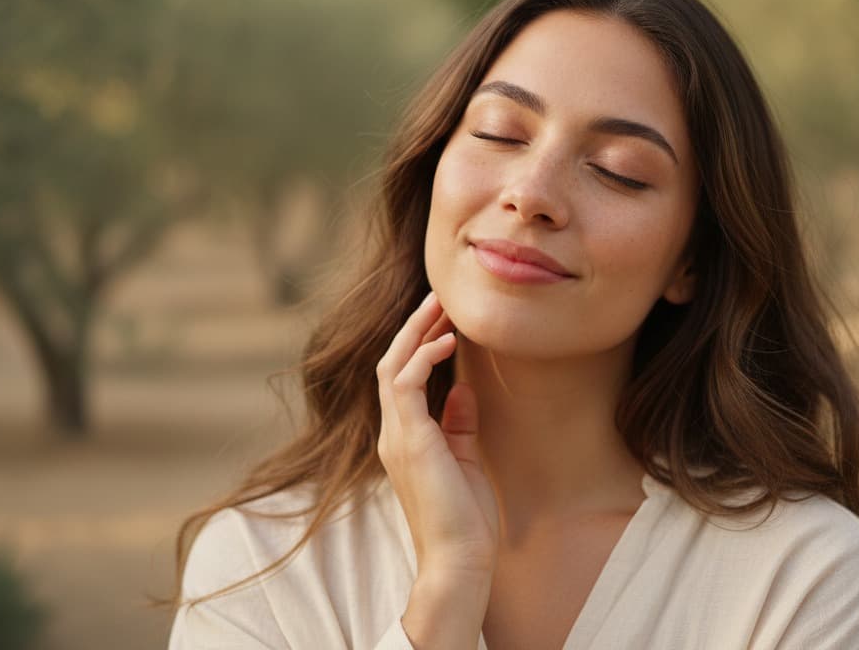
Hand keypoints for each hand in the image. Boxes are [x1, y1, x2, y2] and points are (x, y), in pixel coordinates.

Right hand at [376, 292, 498, 579]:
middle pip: (392, 364)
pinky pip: (406, 385)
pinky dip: (424, 358)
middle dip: (414, 328)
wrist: (459, 560)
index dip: (419, 345)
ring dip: (416, 333)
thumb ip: (459, 425)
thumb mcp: (465, 461)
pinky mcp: (409, 441)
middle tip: (439, 298)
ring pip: (393, 367)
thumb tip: (464, 389)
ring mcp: (397, 437)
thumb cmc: (466, 520)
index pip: (402, 379)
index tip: (444, 318)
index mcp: (404, 440)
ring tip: (441, 306)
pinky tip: (448, 341)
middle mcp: (393, 435)